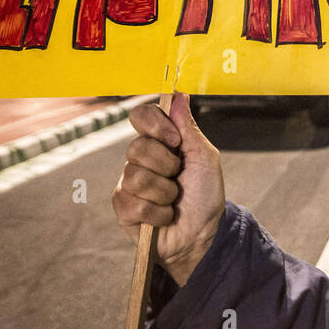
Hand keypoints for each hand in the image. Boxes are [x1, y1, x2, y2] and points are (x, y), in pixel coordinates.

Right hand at [112, 93, 225, 287]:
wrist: (202, 233)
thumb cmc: (205, 195)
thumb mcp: (204, 157)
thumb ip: (188, 127)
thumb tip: (177, 94)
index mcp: (160, 141)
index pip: (141, 116)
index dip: (155, 125)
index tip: (175, 141)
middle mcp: (140, 158)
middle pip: (137, 147)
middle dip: (166, 165)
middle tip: (179, 177)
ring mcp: (129, 183)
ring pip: (136, 176)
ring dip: (164, 192)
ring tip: (173, 200)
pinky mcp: (123, 208)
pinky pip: (134, 203)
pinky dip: (158, 213)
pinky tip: (164, 216)